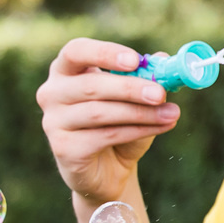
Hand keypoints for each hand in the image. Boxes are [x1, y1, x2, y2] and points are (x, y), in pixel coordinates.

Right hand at [36, 38, 181, 206]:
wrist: (107, 170)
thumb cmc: (118, 124)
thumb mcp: (135, 97)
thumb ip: (146, 77)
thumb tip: (162, 58)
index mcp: (65, 70)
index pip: (76, 52)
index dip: (105, 54)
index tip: (135, 61)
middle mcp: (52, 93)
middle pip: (90, 85)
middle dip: (129, 88)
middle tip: (160, 93)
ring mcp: (53, 122)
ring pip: (100, 112)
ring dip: (140, 112)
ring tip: (171, 113)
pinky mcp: (64, 148)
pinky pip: (104, 136)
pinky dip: (137, 131)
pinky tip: (161, 127)